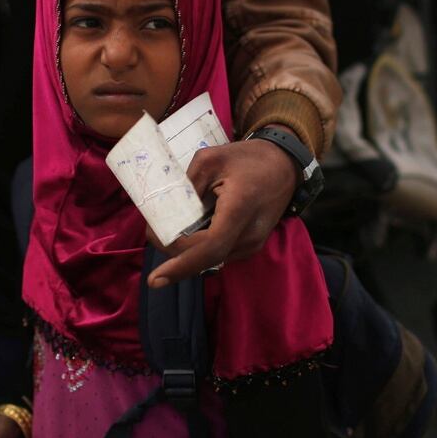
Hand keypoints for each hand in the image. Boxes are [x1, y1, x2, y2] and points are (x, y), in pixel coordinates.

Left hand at [147, 130, 297, 287]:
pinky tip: (188, 231)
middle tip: (152, 233)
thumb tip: (165, 212)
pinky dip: (199, 248)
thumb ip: (186, 185)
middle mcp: (250, 233)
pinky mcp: (252, 245)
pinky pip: (219, 254)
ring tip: (166, 230)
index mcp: (240, 207)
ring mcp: (253, 243)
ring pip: (211, 259)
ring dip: (186, 252)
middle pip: (206, 257)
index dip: (181, 265)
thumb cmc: (247, 158)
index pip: (210, 247)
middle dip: (174, 254)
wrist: (284, 165)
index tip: (154, 278)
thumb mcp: (210, 159)